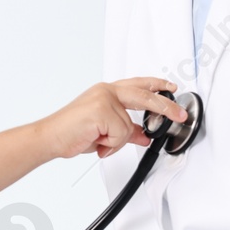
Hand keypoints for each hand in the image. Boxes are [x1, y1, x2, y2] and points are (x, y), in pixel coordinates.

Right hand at [41, 77, 185, 159]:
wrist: (50, 137)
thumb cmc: (72, 133)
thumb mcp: (105, 132)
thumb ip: (127, 131)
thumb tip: (145, 136)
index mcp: (106, 92)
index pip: (137, 84)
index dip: (156, 85)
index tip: (171, 88)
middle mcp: (106, 91)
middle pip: (144, 96)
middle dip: (165, 107)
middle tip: (179, 115)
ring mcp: (104, 99)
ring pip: (128, 127)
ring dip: (115, 142)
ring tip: (99, 142)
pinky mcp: (101, 111)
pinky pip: (120, 134)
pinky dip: (110, 144)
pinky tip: (95, 142)